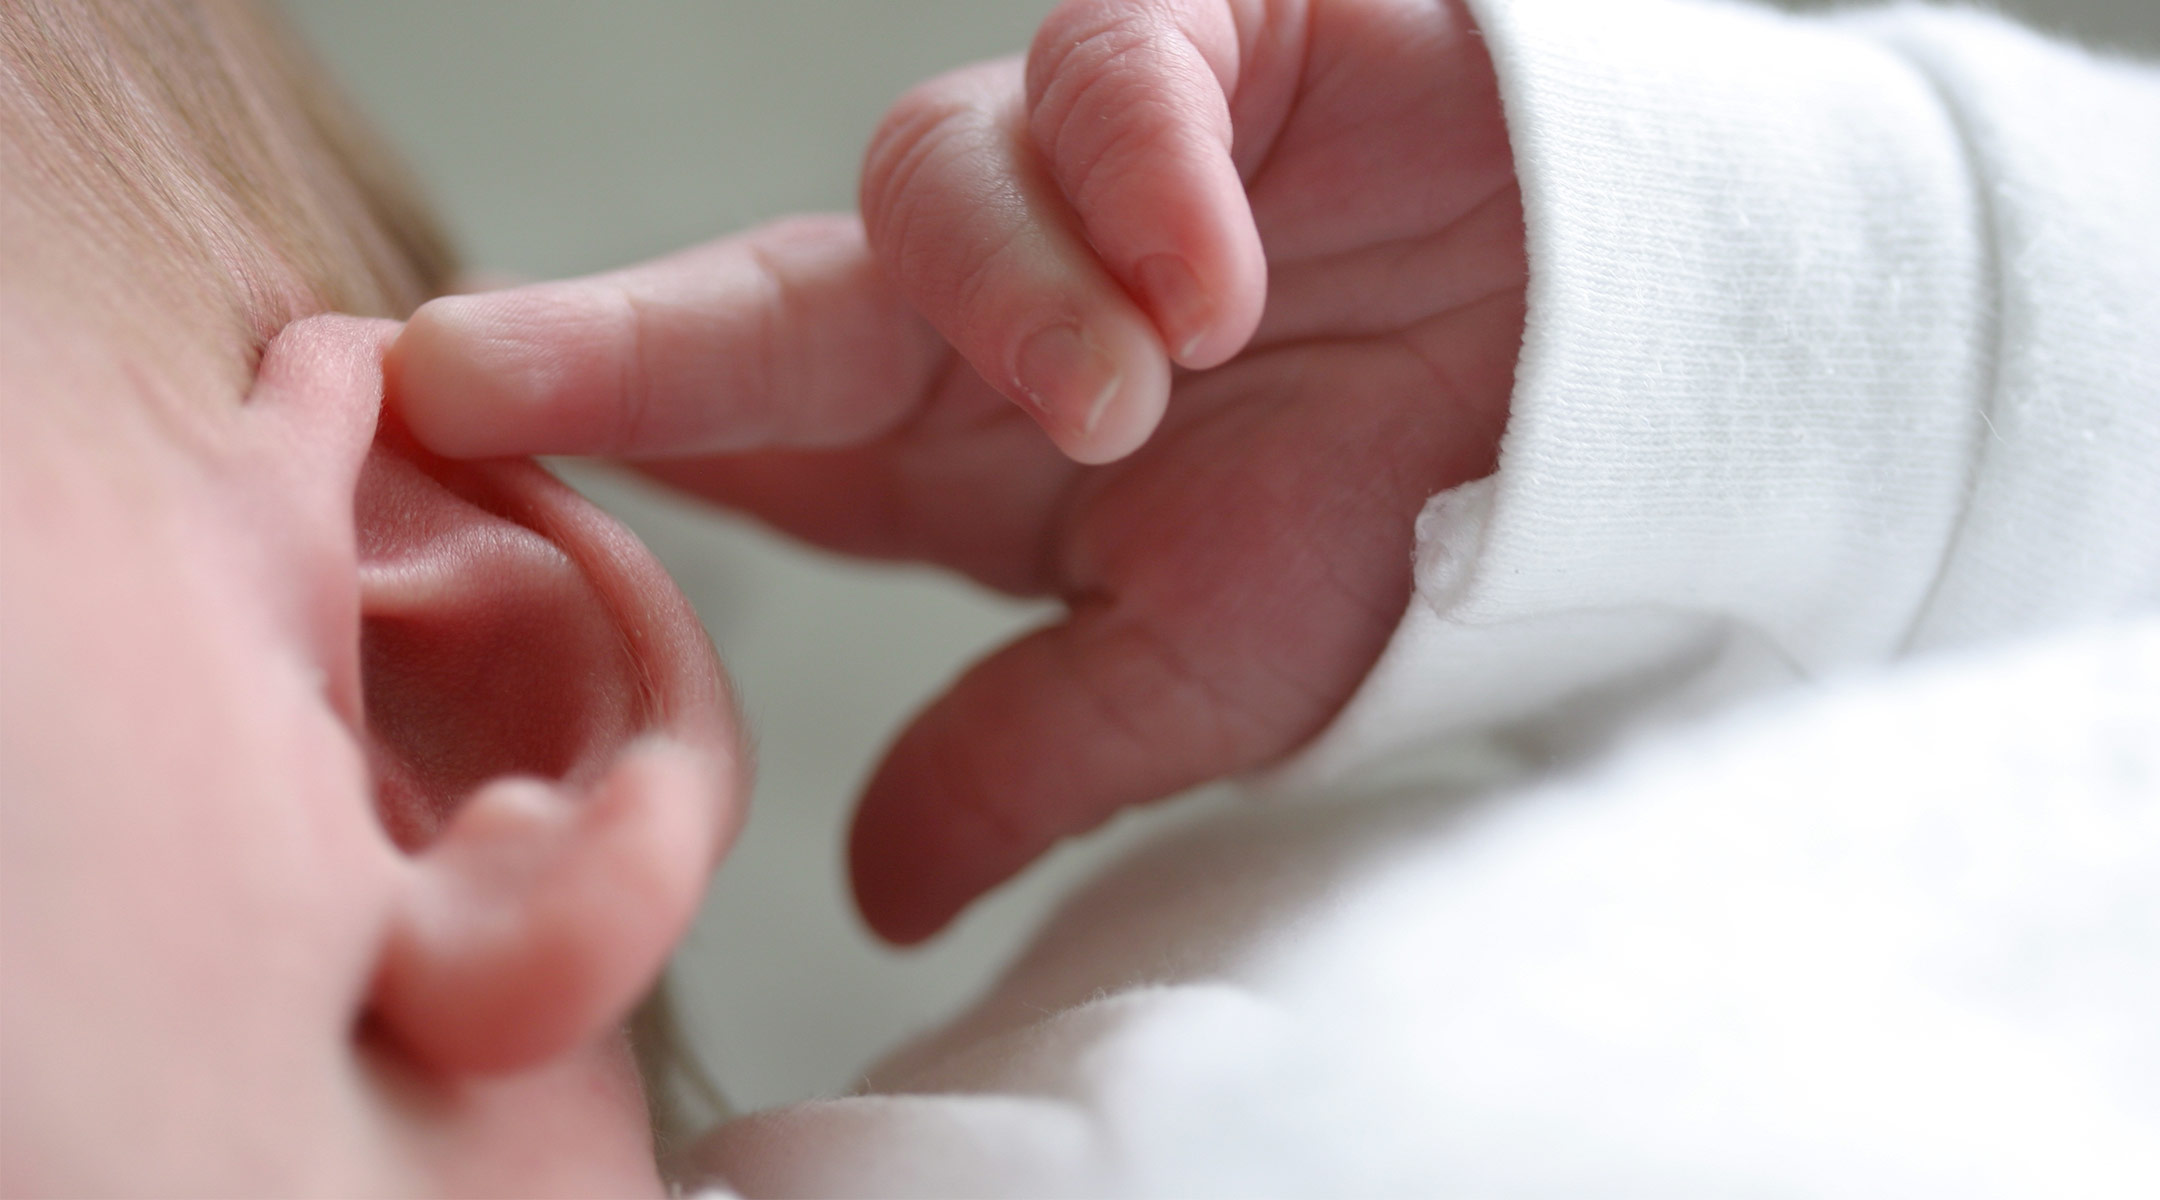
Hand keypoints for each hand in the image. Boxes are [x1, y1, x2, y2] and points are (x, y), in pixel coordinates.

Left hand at [388, 0, 1523, 941]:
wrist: (1599, 391)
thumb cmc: (1390, 520)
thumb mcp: (1195, 679)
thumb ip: (1023, 759)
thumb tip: (870, 896)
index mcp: (949, 443)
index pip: (739, 430)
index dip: (587, 428)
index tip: (415, 441)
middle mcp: (980, 296)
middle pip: (761, 295)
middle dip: (621, 339)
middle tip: (468, 380)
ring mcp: (1076, 161)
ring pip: (939, 178)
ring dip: (1020, 297)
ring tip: (1136, 393)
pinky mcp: (1201, 38)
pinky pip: (1116, 67)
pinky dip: (1149, 177)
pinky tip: (1219, 280)